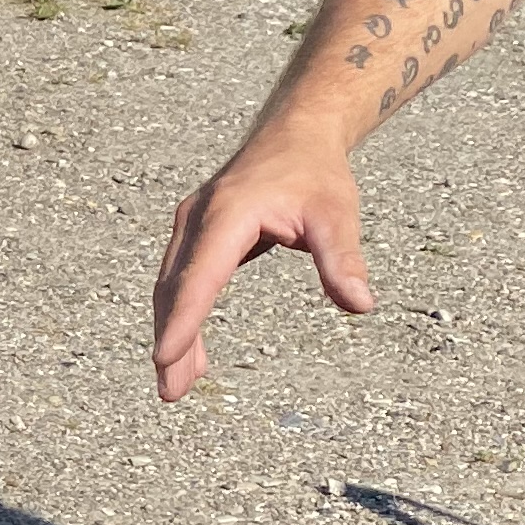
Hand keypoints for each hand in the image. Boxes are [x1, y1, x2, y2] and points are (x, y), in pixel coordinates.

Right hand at [151, 113, 375, 404]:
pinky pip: (181, 279)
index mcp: (228, 214)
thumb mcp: (337, 215)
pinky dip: (181, 314)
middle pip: (176, 289)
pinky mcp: (196, 233)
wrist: (296, 132)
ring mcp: (192, 225)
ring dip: (173, 333)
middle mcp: (198, 219)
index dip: (182, 321)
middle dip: (171, 341)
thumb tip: (360, 304)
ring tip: (175, 382)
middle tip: (169, 392)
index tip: (164, 358)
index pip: (199, 277)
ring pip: (173, 287)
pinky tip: (190, 348)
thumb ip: (343, 260)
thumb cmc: (316, 173)